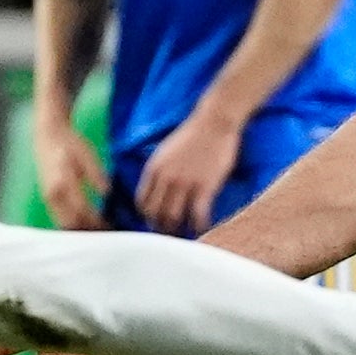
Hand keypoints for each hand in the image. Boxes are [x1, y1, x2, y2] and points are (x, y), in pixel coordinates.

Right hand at [30, 112, 107, 229]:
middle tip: (107, 231)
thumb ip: (97, 175)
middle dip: (89, 230)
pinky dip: (73, 224)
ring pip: (64, 224)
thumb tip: (106, 194)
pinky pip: (59, 219)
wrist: (48, 135)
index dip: (97, 222)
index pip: (82, 211)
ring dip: (81, 230)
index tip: (112, 225)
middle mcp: (53, 194)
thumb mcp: (88, 155)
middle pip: (71, 223)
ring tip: (98, 230)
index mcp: (64, 183)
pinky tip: (86, 223)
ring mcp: (48, 198)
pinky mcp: (47, 199)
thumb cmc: (70, 143)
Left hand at [130, 109, 241, 235]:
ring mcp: (185, 183)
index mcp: (154, 169)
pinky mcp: (205, 186)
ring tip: (185, 232)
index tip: (155, 220)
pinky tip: (202, 225)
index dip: (147, 216)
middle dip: (161, 226)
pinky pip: (197, 215)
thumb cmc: (192, 136)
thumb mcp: (164, 151)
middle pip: (155, 214)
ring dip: (178, 229)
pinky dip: (198, 224)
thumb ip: (158, 171)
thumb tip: (155, 190)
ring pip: (173, 218)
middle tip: (170, 232)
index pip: (142, 202)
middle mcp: (166, 178)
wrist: (213, 123)